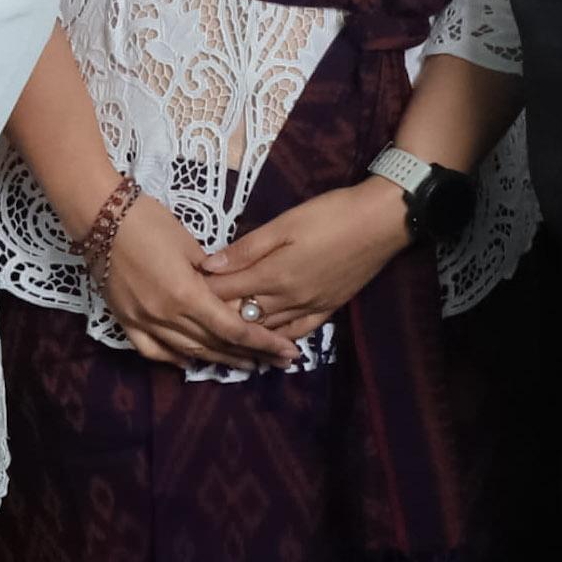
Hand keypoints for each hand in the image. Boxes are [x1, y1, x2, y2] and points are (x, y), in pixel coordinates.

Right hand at [95, 195, 289, 370]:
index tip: (286, 351)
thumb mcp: (189, 244)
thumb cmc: (147, 221)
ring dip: (218, 360)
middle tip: (274, 361)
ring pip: (187, 352)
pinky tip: (190, 361)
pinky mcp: (125, 320)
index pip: (233, 329)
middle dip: (249, 355)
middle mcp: (165, 315)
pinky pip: (153, 350)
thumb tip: (230, 292)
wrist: (97, 216)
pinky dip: (174, 359)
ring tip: (243, 365)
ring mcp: (142, 321)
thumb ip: (213, 275)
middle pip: (215, 345)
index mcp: (186, 294)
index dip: (263, 343)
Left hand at [199, 181, 415, 355]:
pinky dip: (281, 339)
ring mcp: (312, 306)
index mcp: (274, 276)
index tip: (179, 293)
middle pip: (244, 316)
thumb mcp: (283, 224)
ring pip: (270, 329)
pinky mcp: (330, 308)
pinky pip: (300, 332)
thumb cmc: (329, 215)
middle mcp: (290, 299)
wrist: (381, 222)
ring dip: (246, 334)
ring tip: (221, 338)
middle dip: (217, 317)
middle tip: (193, 319)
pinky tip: (270, 345)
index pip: (227, 293)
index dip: (202, 294)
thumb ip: (245, 249)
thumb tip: (208, 266)